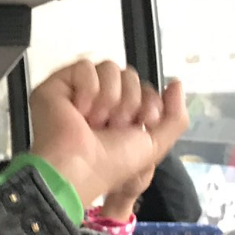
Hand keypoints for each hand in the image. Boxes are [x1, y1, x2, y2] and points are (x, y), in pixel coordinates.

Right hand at [28, 60, 188, 208]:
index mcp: (119, 115)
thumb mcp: (155, 145)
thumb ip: (176, 116)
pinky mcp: (58, 85)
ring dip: (108, 98)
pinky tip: (79, 110)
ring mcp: (78, 92)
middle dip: (128, 102)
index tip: (139, 124)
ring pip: (109, 68)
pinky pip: (85, 67)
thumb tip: (176, 83)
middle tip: (112, 127)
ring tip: (94, 121)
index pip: (143, 87)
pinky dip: (87, 89)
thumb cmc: (110, 165)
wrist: (78, 167)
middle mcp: (99, 102)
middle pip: (128, 75)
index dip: (148, 103)